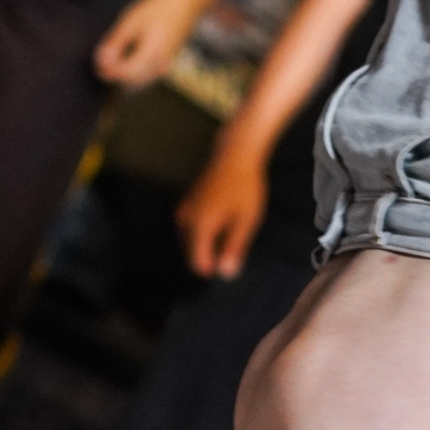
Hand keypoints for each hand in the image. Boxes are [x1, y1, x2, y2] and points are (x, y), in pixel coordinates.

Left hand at [94, 0, 200, 91]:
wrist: (184, 4)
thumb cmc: (159, 8)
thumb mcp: (132, 21)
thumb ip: (116, 42)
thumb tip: (101, 59)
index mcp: (153, 52)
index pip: (127, 73)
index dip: (111, 71)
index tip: (98, 63)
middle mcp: (161, 64)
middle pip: (132, 81)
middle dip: (115, 75)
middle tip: (100, 63)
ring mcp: (165, 66)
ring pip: (139, 81)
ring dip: (123, 74)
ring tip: (110, 59)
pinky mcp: (165, 65)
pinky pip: (146, 76)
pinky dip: (132, 72)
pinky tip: (124, 59)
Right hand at [177, 127, 269, 276]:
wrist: (235, 155)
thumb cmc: (245, 187)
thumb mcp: (246, 221)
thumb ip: (235, 248)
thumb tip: (226, 275)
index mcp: (200, 225)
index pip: (198, 263)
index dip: (216, 268)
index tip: (234, 258)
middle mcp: (185, 220)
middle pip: (193, 254)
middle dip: (212, 255)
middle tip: (235, 237)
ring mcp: (183, 211)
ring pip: (192, 243)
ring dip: (210, 243)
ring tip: (231, 226)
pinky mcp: (185, 206)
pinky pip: (192, 230)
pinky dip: (206, 232)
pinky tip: (224, 219)